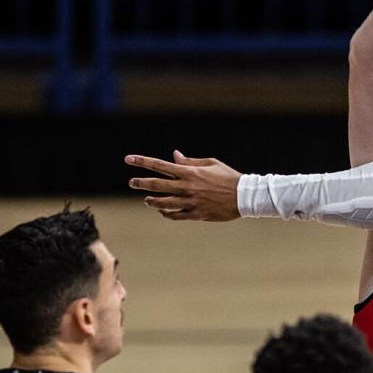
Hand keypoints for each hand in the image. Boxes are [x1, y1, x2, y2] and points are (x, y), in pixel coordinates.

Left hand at [126, 151, 241, 220]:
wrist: (244, 196)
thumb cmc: (228, 176)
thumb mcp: (210, 163)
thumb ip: (190, 161)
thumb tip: (174, 156)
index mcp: (189, 172)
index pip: (160, 165)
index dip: (142, 161)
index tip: (128, 159)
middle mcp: (186, 187)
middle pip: (156, 185)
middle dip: (141, 183)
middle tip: (131, 182)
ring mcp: (190, 202)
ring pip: (163, 203)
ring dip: (151, 201)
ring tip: (146, 200)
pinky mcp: (196, 214)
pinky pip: (175, 215)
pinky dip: (166, 213)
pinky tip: (162, 211)